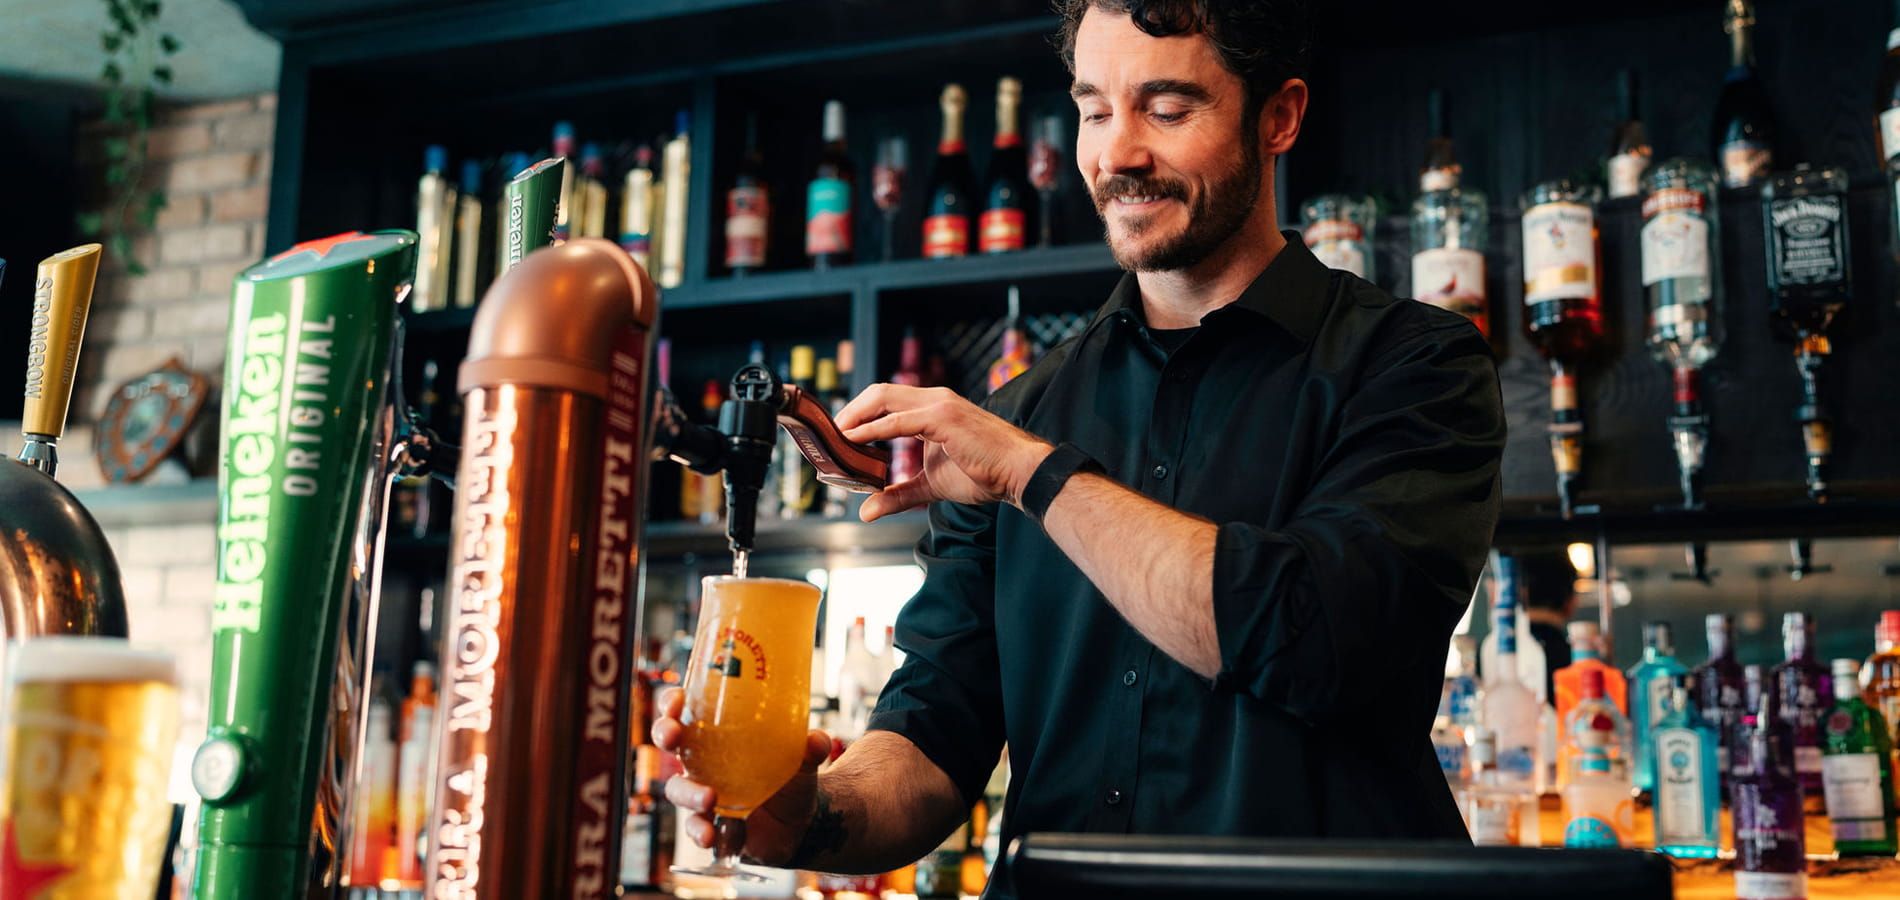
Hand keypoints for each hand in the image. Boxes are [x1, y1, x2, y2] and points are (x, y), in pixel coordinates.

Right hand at [651, 686, 831, 865]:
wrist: (801, 823)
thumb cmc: (792, 780)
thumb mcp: (804, 760)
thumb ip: (810, 748)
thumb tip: (816, 740)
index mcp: (720, 735)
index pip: (687, 710)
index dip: (673, 702)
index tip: (676, 701)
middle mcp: (704, 760)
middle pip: (671, 742)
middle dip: (664, 734)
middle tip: (673, 736)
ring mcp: (703, 791)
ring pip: (678, 788)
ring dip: (688, 792)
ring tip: (709, 798)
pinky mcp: (708, 822)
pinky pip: (694, 826)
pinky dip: (700, 831)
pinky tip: (711, 835)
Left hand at [837, 384, 1052, 520]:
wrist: (1019, 473)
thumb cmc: (984, 474)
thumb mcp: (930, 486)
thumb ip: (898, 495)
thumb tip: (867, 511)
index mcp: (931, 408)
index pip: (885, 400)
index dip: (858, 413)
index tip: (837, 435)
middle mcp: (933, 399)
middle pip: (878, 392)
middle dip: (849, 411)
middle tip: (829, 436)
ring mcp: (938, 405)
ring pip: (883, 399)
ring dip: (854, 417)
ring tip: (835, 437)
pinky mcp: (943, 418)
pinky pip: (899, 421)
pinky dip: (872, 430)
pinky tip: (854, 440)